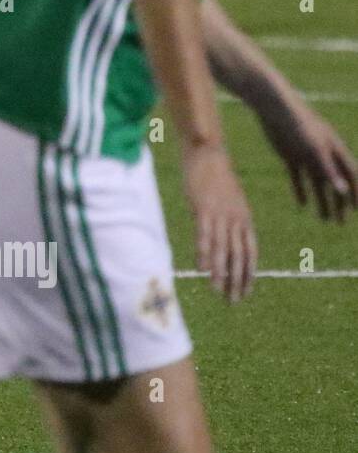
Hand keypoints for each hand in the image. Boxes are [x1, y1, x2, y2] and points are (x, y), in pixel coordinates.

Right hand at [183, 144, 256, 301]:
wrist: (208, 152)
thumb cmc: (215, 176)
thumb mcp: (228, 200)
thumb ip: (228, 220)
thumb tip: (223, 238)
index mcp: (244, 219)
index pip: (250, 252)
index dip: (248, 274)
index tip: (245, 292)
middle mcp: (236, 219)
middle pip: (239, 255)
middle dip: (237, 280)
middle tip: (234, 300)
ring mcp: (221, 214)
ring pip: (223, 249)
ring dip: (221, 272)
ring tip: (218, 291)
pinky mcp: (204, 208)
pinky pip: (205, 234)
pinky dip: (205, 252)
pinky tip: (203, 268)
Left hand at [258, 98, 357, 222]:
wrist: (275, 109)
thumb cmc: (299, 126)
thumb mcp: (315, 150)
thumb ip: (329, 170)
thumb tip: (344, 191)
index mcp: (335, 151)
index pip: (351, 176)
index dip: (355, 194)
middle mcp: (323, 155)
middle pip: (335, 183)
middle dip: (339, 204)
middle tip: (340, 223)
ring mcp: (307, 156)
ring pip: (317, 183)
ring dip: (321, 201)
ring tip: (324, 219)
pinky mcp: (290, 156)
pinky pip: (298, 178)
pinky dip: (301, 191)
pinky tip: (302, 204)